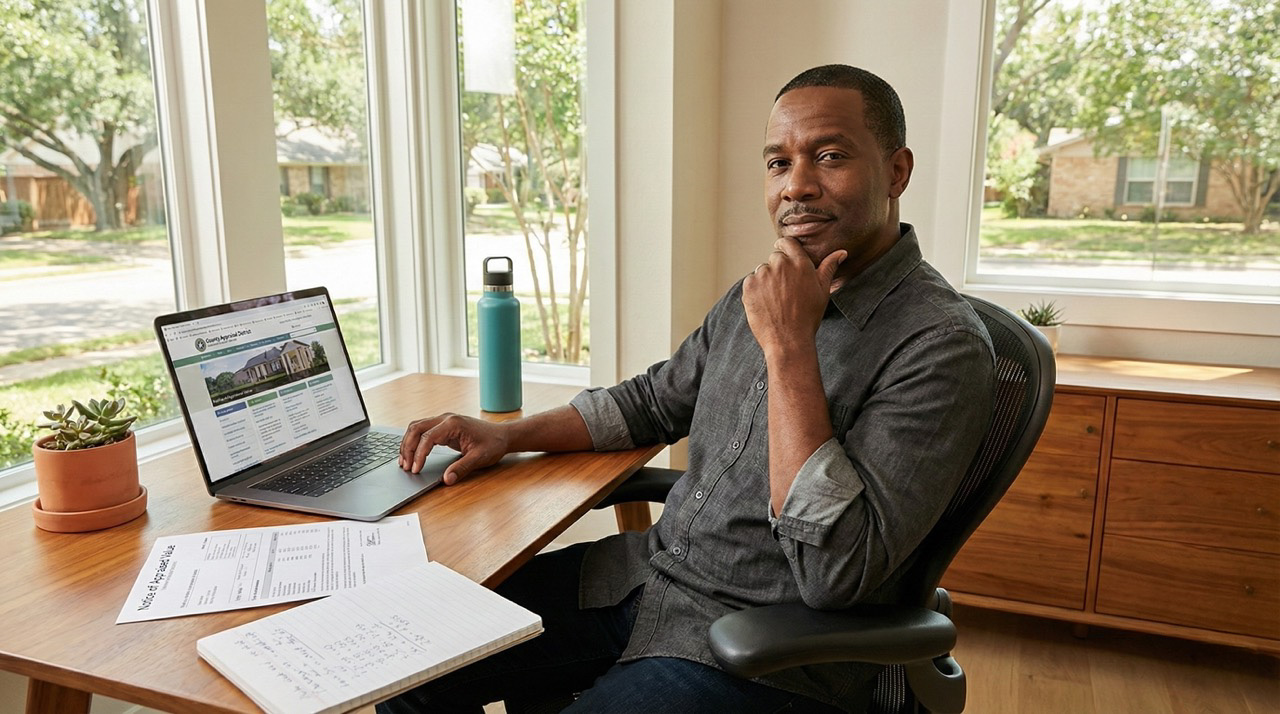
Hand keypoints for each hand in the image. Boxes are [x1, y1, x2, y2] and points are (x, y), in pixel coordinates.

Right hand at [399, 413, 509, 484]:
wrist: (502, 435)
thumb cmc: (493, 444)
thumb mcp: (479, 458)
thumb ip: (462, 468)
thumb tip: (446, 479)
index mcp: (453, 424)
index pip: (428, 438)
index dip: (419, 455)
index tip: (415, 470)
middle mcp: (445, 418)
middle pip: (416, 428)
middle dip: (408, 447)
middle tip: (405, 467)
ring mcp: (443, 421)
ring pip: (416, 427)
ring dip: (408, 444)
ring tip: (404, 463)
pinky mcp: (443, 426)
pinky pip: (422, 431)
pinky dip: (414, 442)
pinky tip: (411, 456)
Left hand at [742, 238, 845, 355]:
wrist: (789, 339)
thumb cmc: (808, 316)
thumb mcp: (823, 291)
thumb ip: (829, 267)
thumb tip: (841, 252)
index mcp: (800, 263)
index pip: (787, 243)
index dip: (784, 248)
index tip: (783, 253)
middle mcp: (781, 264)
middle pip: (775, 258)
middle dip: (778, 269)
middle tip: (784, 290)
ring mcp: (763, 274)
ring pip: (762, 270)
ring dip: (766, 280)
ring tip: (775, 300)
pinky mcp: (749, 286)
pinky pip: (750, 282)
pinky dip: (755, 290)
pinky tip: (765, 304)